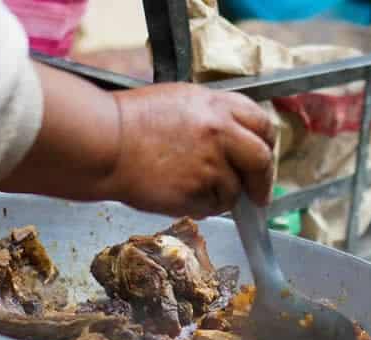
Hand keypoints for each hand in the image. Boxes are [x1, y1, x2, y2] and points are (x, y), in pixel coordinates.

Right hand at [107, 83, 275, 218]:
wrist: (104, 142)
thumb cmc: (130, 122)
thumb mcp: (179, 102)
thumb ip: (212, 117)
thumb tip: (234, 139)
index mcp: (217, 105)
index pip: (262, 124)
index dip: (266, 144)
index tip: (264, 158)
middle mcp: (221, 132)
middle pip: (261, 160)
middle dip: (263, 181)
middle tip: (259, 195)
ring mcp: (211, 164)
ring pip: (235, 190)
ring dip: (221, 195)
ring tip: (190, 187)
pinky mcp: (198, 192)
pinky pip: (212, 206)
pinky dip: (202, 206)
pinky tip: (179, 194)